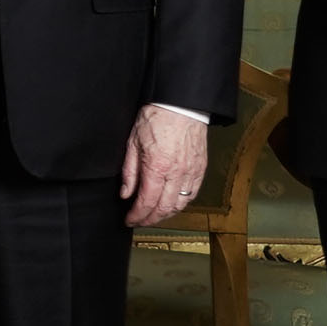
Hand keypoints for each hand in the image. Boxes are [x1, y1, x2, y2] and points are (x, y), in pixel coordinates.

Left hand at [118, 103, 209, 227]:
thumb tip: (126, 193)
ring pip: (180, 204)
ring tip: (154, 215)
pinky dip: (182, 204)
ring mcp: (191, 172)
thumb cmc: (156, 118)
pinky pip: (192, 194)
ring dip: (166, 214)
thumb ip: (129, 172)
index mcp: (157, 167)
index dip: (137, 215)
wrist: (181, 104)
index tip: (130, 219)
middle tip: (140, 221)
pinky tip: (173, 204)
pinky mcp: (200, 169)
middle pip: (164, 208)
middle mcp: (176, 173)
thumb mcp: (133, 143)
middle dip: (150, 219)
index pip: (147, 202)